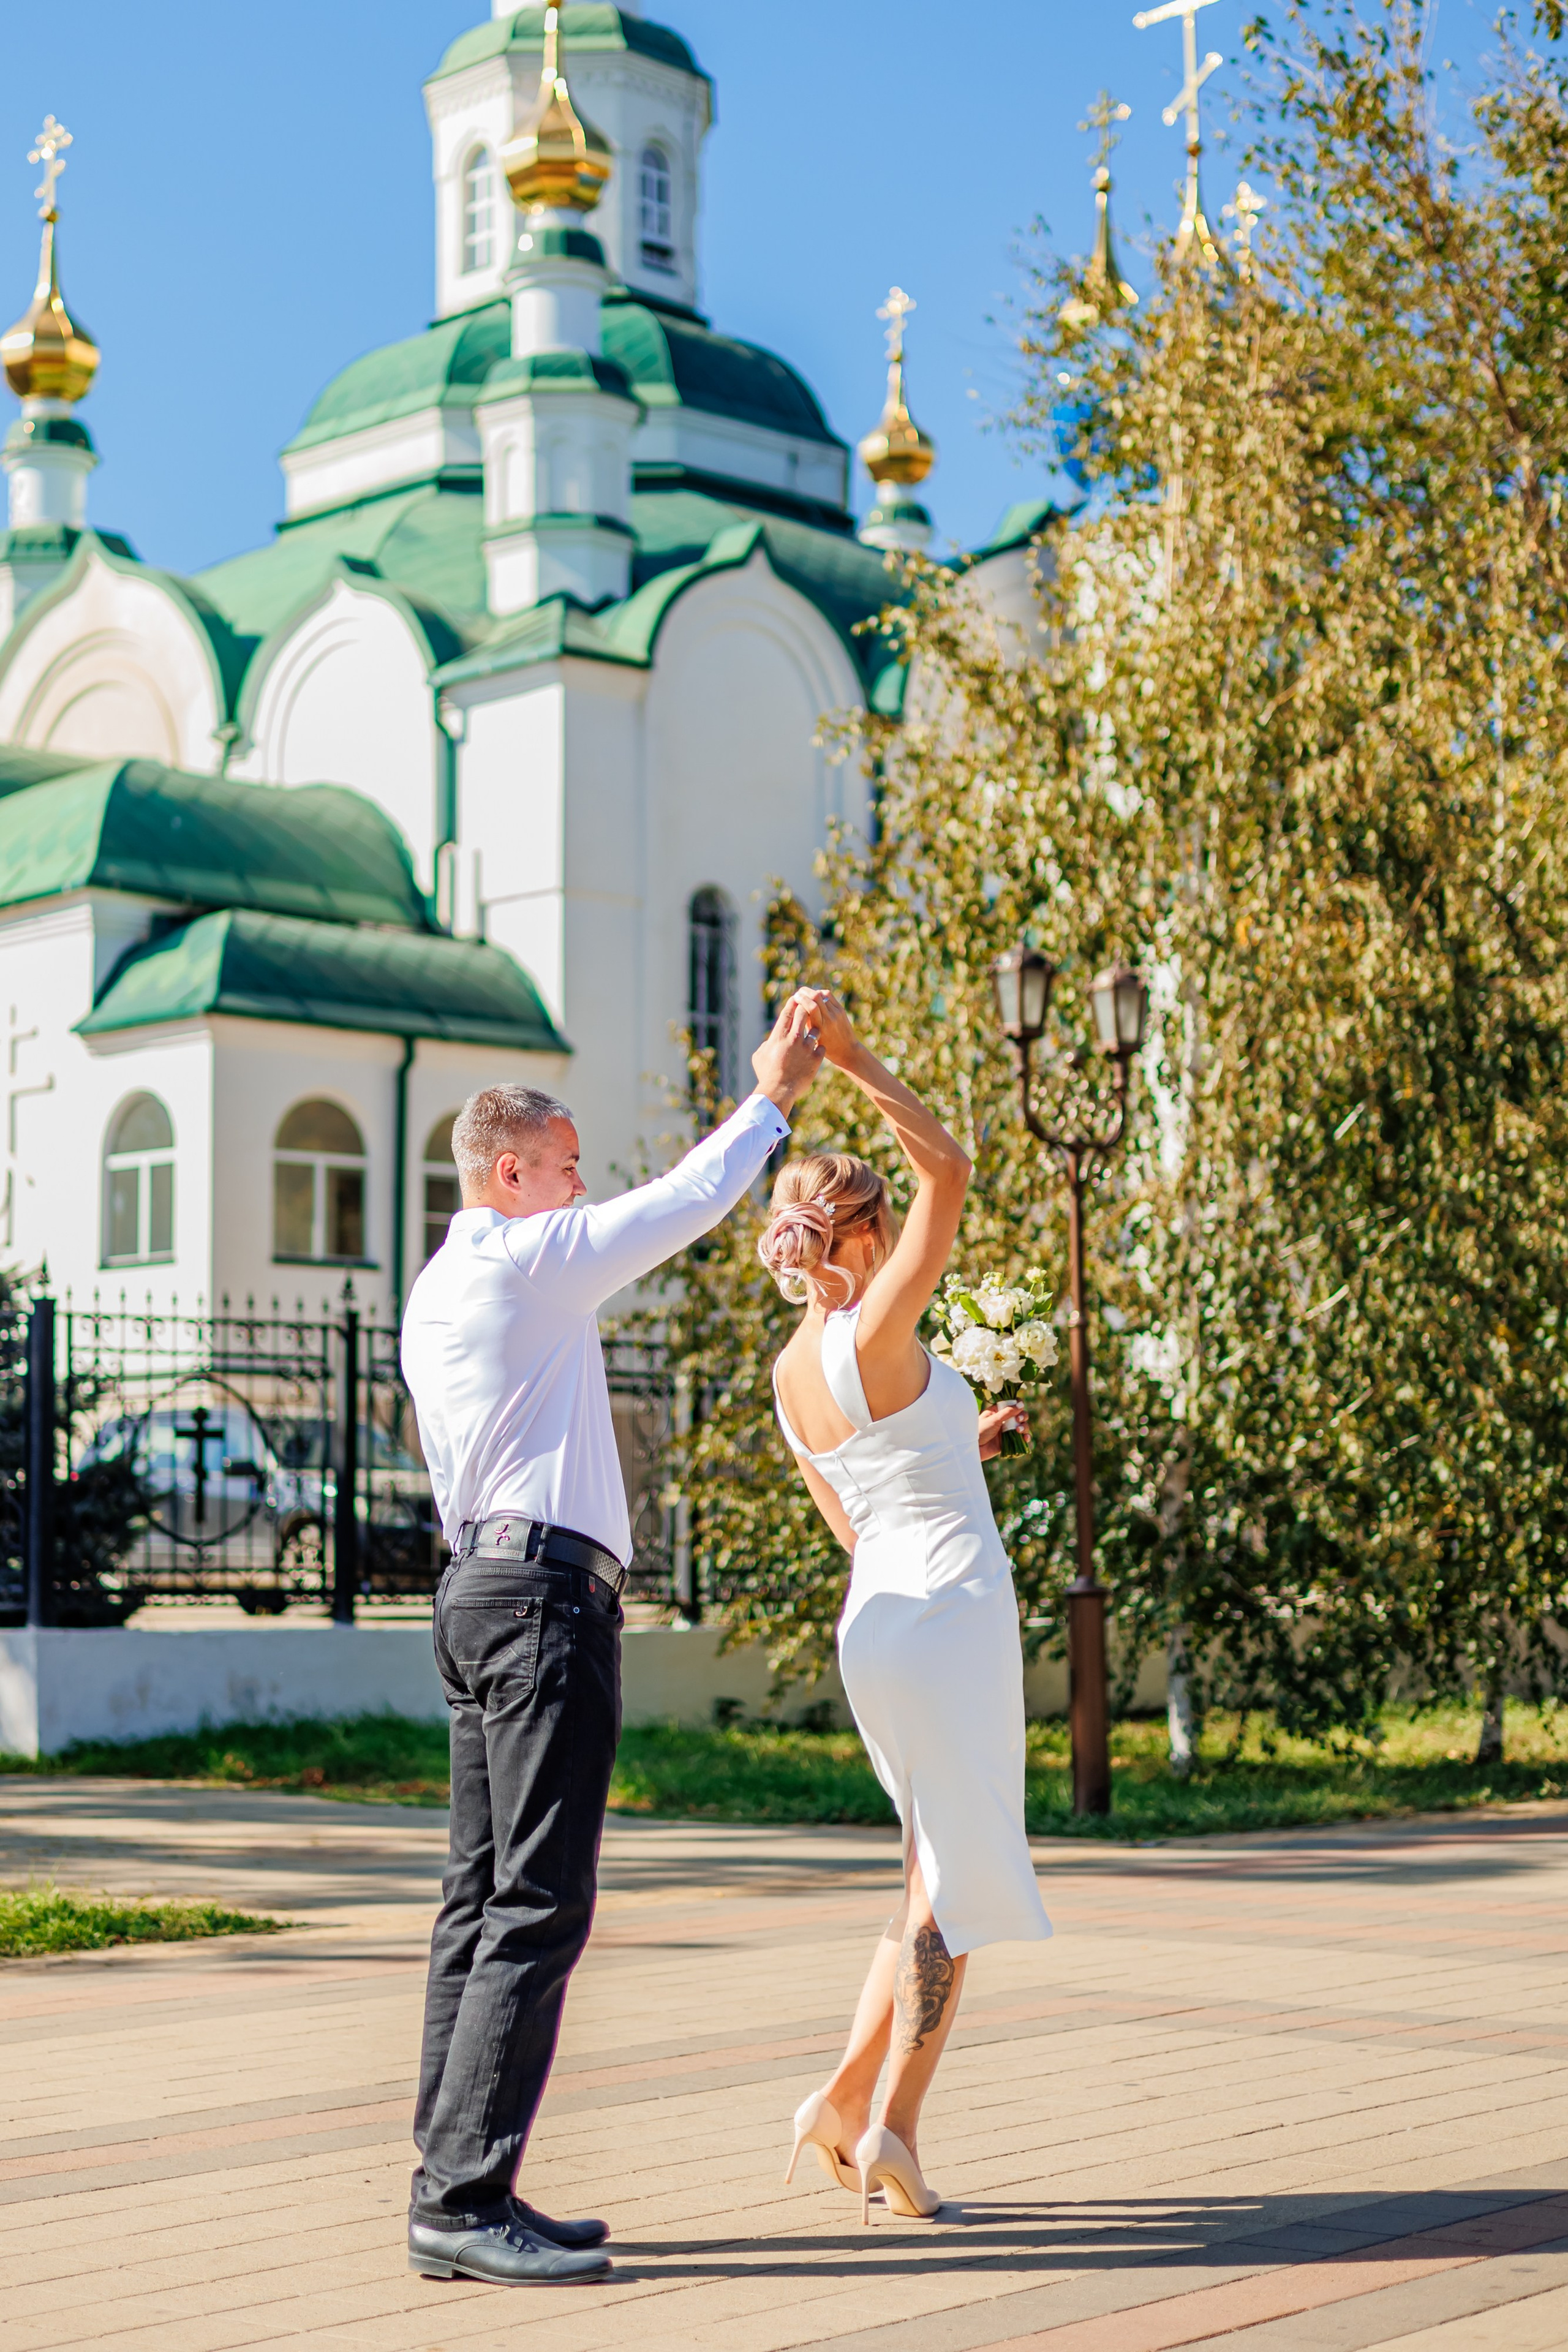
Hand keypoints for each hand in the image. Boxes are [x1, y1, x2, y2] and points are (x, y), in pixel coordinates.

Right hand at [751, 995, 824, 1115]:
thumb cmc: (766, 1075)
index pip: (787, 1013)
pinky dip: (818, 1048)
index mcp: (779, 1036)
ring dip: (814, 1030)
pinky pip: (821, 1047)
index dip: (792, 1003)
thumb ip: (765, 1045)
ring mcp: (806, 1047)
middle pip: (804, 1014)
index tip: (796, 998)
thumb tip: (769, 1042)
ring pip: (816, 1029)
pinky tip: (816, 1052)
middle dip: (806, 1008)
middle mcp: (794, 1038)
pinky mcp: (816, 1058)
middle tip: (808, 1008)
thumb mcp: (759, 1057)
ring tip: (813, 1035)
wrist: (779, 1091)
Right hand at [790, 988, 859, 1068]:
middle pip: (816, 997)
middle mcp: (829, 1018)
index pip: (811, 1007)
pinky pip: (828, 995)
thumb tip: (798, 1007)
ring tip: (804, 994)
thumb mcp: (813, 1038)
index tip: (794, 998)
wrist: (847, 1050)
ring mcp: (836, 1013)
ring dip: (811, 992)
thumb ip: (807, 1023)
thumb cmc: (827, 1047)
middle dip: (804, 992)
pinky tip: (814, 996)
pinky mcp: (841, 1010)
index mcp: (821, 1027)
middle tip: (797, 993)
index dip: (801, 999)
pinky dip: (820, 993)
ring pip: (822, 994)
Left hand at [978, 1401, 1028, 1461]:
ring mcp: (1007, 1430)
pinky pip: (1021, 1438)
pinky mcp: (1009, 1441)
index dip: (1018, 1403)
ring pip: (1022, 1426)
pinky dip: (1025, 1438)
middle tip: (1018, 1419)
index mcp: (998, 1411)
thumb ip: (1007, 1412)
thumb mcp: (993, 1419)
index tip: (1021, 1405)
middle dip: (1023, 1416)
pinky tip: (1025, 1439)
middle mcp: (1004, 1419)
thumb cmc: (980, 1431)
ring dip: (1025, 1427)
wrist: (975, 1449)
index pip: (1012, 1404)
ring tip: (1019, 1431)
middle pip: (1020, 1414)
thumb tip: (1020, 1404)